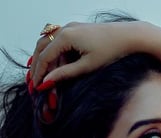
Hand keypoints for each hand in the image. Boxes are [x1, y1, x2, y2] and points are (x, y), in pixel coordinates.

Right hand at [30, 21, 144, 89]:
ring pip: (48, 43)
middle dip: (36, 65)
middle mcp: (64, 29)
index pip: (45, 56)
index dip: (38, 73)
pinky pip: (58, 41)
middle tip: (33, 81)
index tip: (35, 86)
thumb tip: (48, 80)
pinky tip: (54, 66)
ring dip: (44, 59)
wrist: (127, 37)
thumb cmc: (110, 51)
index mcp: (66, 37)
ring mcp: (69, 27)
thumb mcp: (87, 66)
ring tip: (42, 76)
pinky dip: (54, 54)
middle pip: (41, 47)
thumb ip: (65, 73)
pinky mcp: (76, 30)